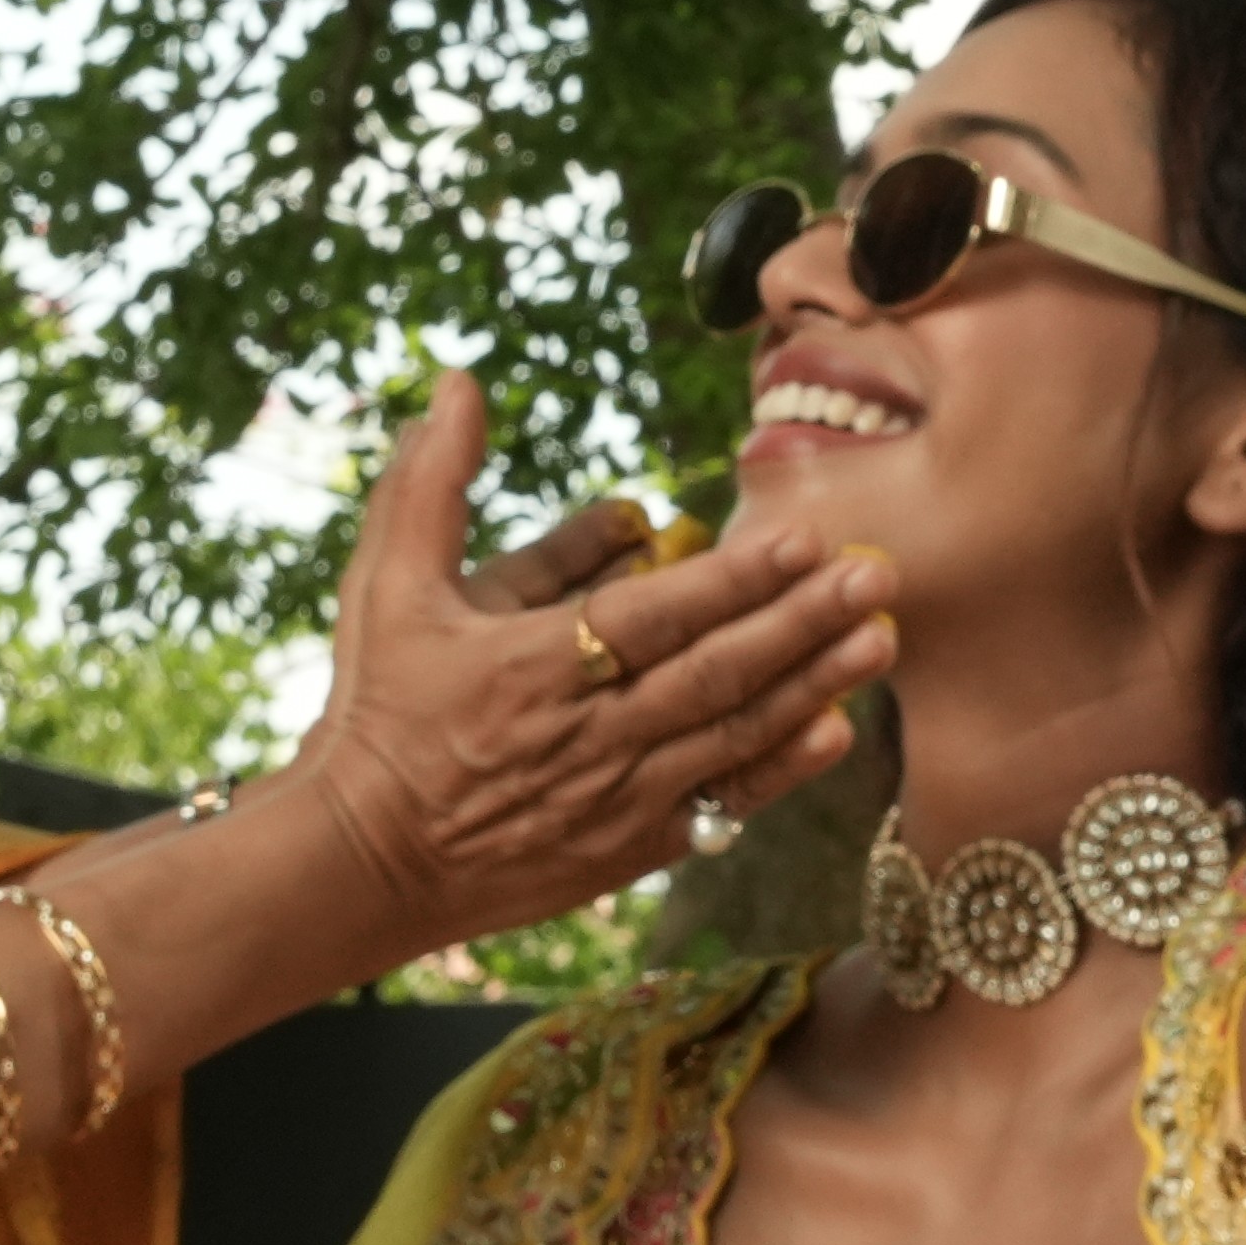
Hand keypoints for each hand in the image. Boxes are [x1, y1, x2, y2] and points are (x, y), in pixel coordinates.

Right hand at [263, 376, 882, 963]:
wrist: (365, 858)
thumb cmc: (379, 709)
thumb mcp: (387, 588)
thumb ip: (431, 487)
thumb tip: (459, 386)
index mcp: (531, 667)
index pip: (653, 618)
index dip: (733, 582)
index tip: (803, 539)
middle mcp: (585, 736)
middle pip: (714, 674)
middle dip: (802, 623)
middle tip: (877, 575)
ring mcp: (614, 798)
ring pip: (732, 737)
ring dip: (813, 686)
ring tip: (881, 640)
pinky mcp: (629, 848)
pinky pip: (721, 803)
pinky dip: (779, 770)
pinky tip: (835, 731)